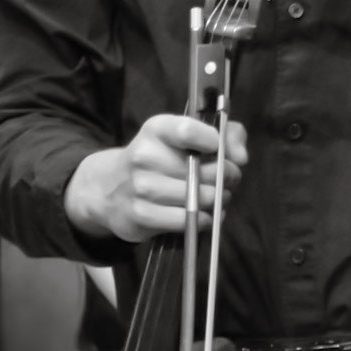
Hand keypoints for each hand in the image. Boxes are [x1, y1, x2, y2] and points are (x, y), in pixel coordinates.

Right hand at [64, 113, 248, 243]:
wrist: (109, 188)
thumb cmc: (160, 159)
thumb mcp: (187, 136)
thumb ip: (227, 135)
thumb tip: (241, 156)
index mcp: (157, 129)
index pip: (188, 131)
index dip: (214, 142)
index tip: (219, 150)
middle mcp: (145, 156)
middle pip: (204, 170)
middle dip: (225, 177)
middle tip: (226, 180)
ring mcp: (141, 187)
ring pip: (199, 197)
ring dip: (216, 200)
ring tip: (215, 197)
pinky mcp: (141, 215)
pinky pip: (188, 220)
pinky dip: (204, 220)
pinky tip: (204, 214)